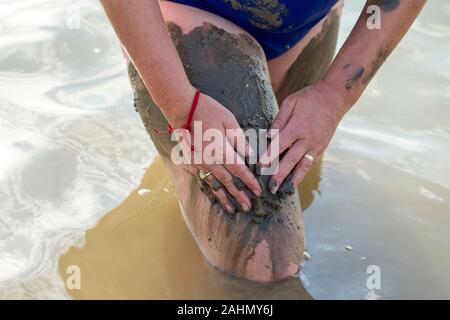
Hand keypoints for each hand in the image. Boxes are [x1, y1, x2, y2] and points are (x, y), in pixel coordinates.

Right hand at [169, 88, 261, 213]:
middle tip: (248, 207)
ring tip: (232, 209)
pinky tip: (215, 195)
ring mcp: (199, 162)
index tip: (258, 192)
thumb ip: (240, 140)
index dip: (250, 182)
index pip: (239, 171)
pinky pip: (203, 178)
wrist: (181, 108)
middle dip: (239, 195)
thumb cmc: (208, 110)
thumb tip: (250, 156)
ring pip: (214, 183)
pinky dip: (211, 188)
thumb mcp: (229, 121)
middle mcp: (210, 161)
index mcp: (221, 151)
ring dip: (224, 197)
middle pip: (228, 181)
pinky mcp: (191, 161)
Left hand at [259, 80, 345, 192]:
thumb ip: (279, 120)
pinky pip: (309, 164)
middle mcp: (308, 139)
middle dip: (280, 174)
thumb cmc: (310, 98)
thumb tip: (268, 135)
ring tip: (283, 191)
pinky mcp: (321, 148)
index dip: (269, 156)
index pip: (280, 144)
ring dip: (292, 180)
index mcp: (298, 126)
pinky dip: (302, 174)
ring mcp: (316, 145)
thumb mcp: (291, 102)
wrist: (334, 98)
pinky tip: (293, 182)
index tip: (260, 167)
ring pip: (303, 166)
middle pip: (291, 160)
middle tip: (270, 187)